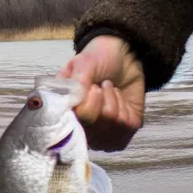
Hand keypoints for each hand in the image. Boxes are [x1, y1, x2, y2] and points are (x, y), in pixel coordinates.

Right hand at [60, 35, 145, 151]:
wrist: (124, 58)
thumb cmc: (98, 60)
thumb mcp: (83, 64)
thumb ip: (76, 83)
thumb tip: (75, 103)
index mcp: (65, 113)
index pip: (74, 126)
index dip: (88, 108)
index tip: (93, 87)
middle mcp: (81, 129)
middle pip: (94, 130)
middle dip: (103, 101)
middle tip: (101, 86)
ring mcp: (101, 134)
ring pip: (112, 126)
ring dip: (114, 101)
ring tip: (110, 90)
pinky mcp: (121, 134)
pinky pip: (127, 127)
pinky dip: (127, 108)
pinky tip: (120, 99)